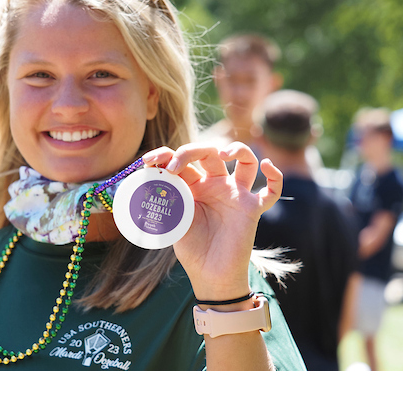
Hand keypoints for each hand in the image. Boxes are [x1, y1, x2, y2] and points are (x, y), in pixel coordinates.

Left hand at [142, 142, 282, 301]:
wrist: (210, 276)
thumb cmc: (192, 249)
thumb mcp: (173, 219)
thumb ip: (167, 198)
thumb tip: (150, 174)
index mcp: (193, 185)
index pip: (182, 159)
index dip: (166, 155)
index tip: (149, 161)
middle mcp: (215, 184)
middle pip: (208, 152)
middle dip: (189, 152)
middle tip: (173, 167)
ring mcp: (235, 194)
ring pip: (244, 159)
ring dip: (237, 149)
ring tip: (223, 153)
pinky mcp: (251, 209)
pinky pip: (272, 191)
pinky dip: (275, 177)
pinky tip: (267, 165)